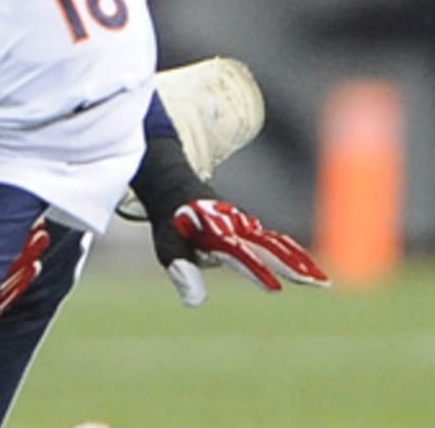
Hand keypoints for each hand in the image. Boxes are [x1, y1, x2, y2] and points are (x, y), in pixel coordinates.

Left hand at [159, 199, 329, 306]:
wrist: (175, 188)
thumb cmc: (172, 225)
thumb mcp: (168, 248)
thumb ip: (182, 273)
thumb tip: (193, 302)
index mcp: (216, 235)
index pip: (240, 255)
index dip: (256, 270)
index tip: (275, 289)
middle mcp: (236, 228)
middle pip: (269, 246)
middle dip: (293, 264)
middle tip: (318, 283)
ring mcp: (245, 226)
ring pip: (277, 243)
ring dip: (300, 260)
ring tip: (322, 281)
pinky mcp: (249, 228)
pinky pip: (275, 240)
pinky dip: (292, 252)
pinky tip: (308, 268)